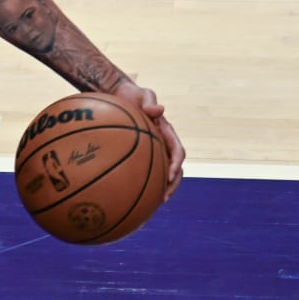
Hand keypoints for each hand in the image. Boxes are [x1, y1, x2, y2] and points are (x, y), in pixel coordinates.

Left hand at [107, 78, 184, 199]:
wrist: (121, 95)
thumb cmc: (132, 95)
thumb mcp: (142, 95)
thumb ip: (149, 102)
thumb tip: (158, 110)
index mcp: (167, 132)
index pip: (178, 151)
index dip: (176, 164)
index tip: (170, 175)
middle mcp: (163, 143)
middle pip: (174, 168)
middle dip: (172, 184)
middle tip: (164, 198)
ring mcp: (154, 149)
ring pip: (161, 172)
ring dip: (161, 188)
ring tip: (152, 204)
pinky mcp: (141, 153)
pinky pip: (145, 170)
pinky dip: (144, 183)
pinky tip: (131, 196)